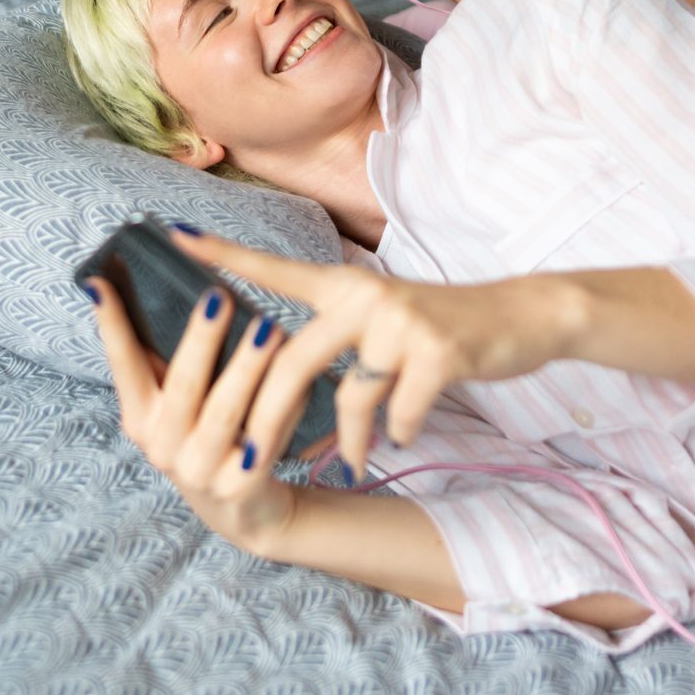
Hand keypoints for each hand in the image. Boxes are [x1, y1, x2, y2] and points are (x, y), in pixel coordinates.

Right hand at [84, 275, 300, 555]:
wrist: (244, 509)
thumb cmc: (208, 435)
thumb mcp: (178, 406)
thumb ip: (168, 361)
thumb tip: (164, 287)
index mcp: (140, 418)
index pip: (122, 365)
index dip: (111, 326)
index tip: (100, 282)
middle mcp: (162, 447)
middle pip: (182, 385)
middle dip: (200, 339)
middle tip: (218, 296)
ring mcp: (199, 471)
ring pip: (224, 412)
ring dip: (247, 367)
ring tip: (270, 328)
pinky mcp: (239, 488)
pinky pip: (264, 439)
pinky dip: (283, 406)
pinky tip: (301, 378)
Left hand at [172, 231, 575, 484]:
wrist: (522, 316)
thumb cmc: (443, 325)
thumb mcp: (383, 318)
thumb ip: (337, 339)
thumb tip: (288, 382)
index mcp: (344, 286)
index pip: (273, 268)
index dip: (223, 254)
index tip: (172, 233)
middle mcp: (365, 296)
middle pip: (294, 359)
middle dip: (267, 417)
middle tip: (250, 461)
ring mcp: (401, 322)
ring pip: (350, 396)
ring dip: (351, 439)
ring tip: (355, 460)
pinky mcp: (436, 352)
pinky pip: (398, 412)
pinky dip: (398, 432)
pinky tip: (406, 433)